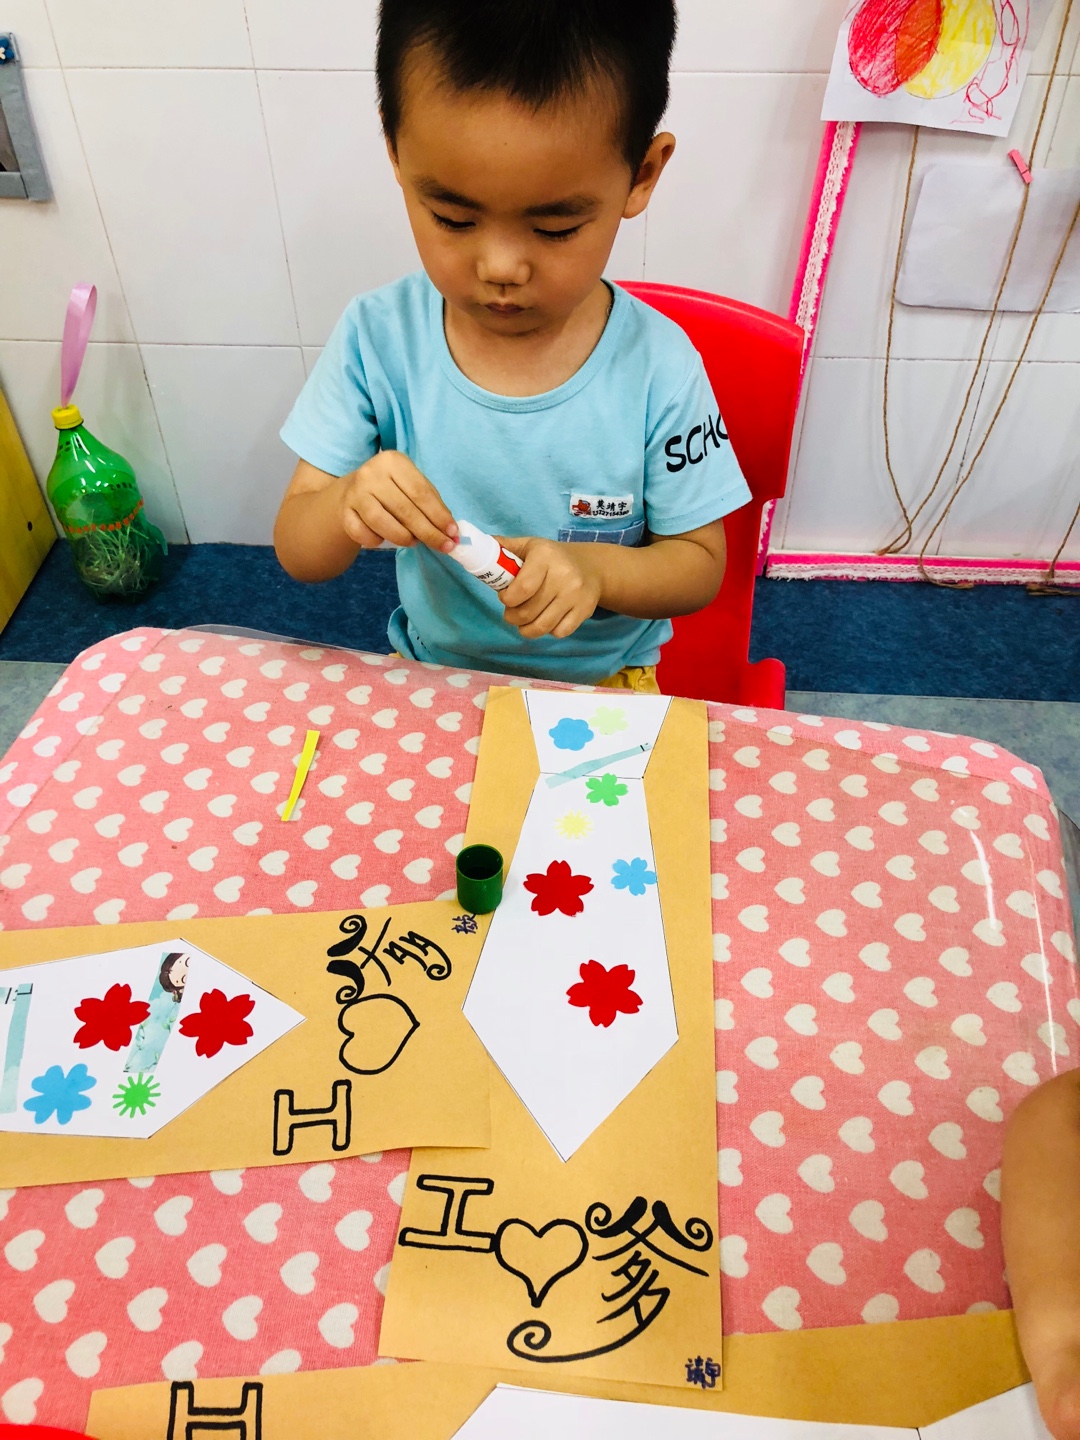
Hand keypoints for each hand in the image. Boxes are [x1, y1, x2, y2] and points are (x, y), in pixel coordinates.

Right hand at [340, 451, 456, 551]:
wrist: (353, 490)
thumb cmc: (392, 488)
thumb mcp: (411, 485)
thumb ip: (431, 503)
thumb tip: (451, 531)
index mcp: (393, 461)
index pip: (421, 492)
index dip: (439, 516)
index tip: (453, 534)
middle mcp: (371, 473)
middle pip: (405, 510)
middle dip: (428, 532)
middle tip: (444, 547)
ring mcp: (355, 493)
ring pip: (383, 523)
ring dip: (404, 538)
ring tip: (414, 541)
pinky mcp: (344, 511)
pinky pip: (363, 534)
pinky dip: (377, 541)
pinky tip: (384, 539)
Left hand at [496, 537, 601, 639]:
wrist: (592, 566)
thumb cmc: (552, 558)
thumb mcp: (529, 546)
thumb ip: (504, 547)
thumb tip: (472, 545)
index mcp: (545, 556)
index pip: (522, 588)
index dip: (507, 599)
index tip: (505, 597)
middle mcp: (564, 575)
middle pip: (529, 612)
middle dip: (513, 617)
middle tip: (511, 613)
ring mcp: (576, 595)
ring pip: (543, 626)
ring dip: (526, 629)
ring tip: (524, 621)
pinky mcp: (585, 610)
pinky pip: (560, 632)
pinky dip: (548, 631)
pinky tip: (545, 620)